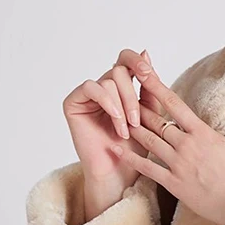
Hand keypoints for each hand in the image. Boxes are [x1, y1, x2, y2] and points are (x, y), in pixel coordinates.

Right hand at [62, 49, 166, 192]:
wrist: (119, 171)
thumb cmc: (135, 147)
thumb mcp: (150, 113)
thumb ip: (149, 87)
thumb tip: (145, 52)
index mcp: (122, 86)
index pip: (127, 60)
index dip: (138, 62)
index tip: (149, 74)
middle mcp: (104, 86)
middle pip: (119, 69)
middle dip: (132, 95)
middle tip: (138, 120)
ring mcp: (88, 94)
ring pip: (108, 80)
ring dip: (122, 106)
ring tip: (127, 130)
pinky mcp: (73, 102)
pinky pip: (91, 87)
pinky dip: (108, 103)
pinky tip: (116, 121)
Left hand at [110, 66, 224, 224]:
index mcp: (203, 134)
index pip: (175, 104)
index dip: (157, 87)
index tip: (144, 74)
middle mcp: (187, 146)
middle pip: (157, 121)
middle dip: (139, 107)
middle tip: (123, 94)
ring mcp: (179, 165)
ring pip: (149, 142)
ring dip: (133, 128)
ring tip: (117, 117)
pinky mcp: (174, 184)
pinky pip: (148, 169)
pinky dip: (132, 158)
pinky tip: (117, 150)